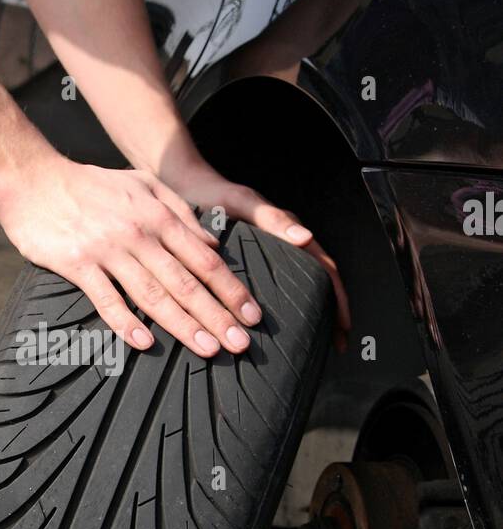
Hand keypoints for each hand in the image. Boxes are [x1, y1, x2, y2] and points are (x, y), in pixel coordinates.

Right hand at [0, 156, 266, 357]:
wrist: (33, 180)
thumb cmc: (91, 185)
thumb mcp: (144, 185)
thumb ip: (181, 211)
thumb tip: (214, 243)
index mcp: (158, 216)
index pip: (205, 259)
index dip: (231, 289)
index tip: (252, 315)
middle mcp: (138, 234)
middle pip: (185, 282)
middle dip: (217, 315)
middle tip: (241, 344)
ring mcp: (107, 250)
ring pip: (152, 294)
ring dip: (183, 324)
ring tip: (207, 349)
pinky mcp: (77, 264)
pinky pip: (106, 299)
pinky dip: (125, 322)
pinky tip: (145, 344)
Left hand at [152, 152, 350, 350]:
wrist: (185, 186)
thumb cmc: (211, 192)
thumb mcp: (243, 203)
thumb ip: (272, 218)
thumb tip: (304, 237)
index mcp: (288, 232)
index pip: (325, 268)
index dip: (338, 298)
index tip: (343, 326)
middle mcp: (284, 243)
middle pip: (318, 282)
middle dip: (331, 312)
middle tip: (335, 342)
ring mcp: (270, 252)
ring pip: (301, 285)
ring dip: (313, 312)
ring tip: (317, 340)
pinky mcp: (253, 258)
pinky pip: (279, 284)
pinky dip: (289, 305)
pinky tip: (286, 324)